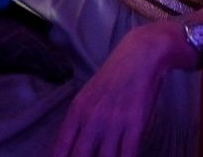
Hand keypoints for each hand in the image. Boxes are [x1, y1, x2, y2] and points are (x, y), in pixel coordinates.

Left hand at [52, 23, 187, 156]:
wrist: (141, 54)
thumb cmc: (114, 77)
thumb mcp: (88, 96)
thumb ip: (79, 122)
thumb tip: (70, 149)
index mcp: (77, 111)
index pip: (61, 148)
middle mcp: (91, 119)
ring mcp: (114, 122)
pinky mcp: (135, 124)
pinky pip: (128, 154)